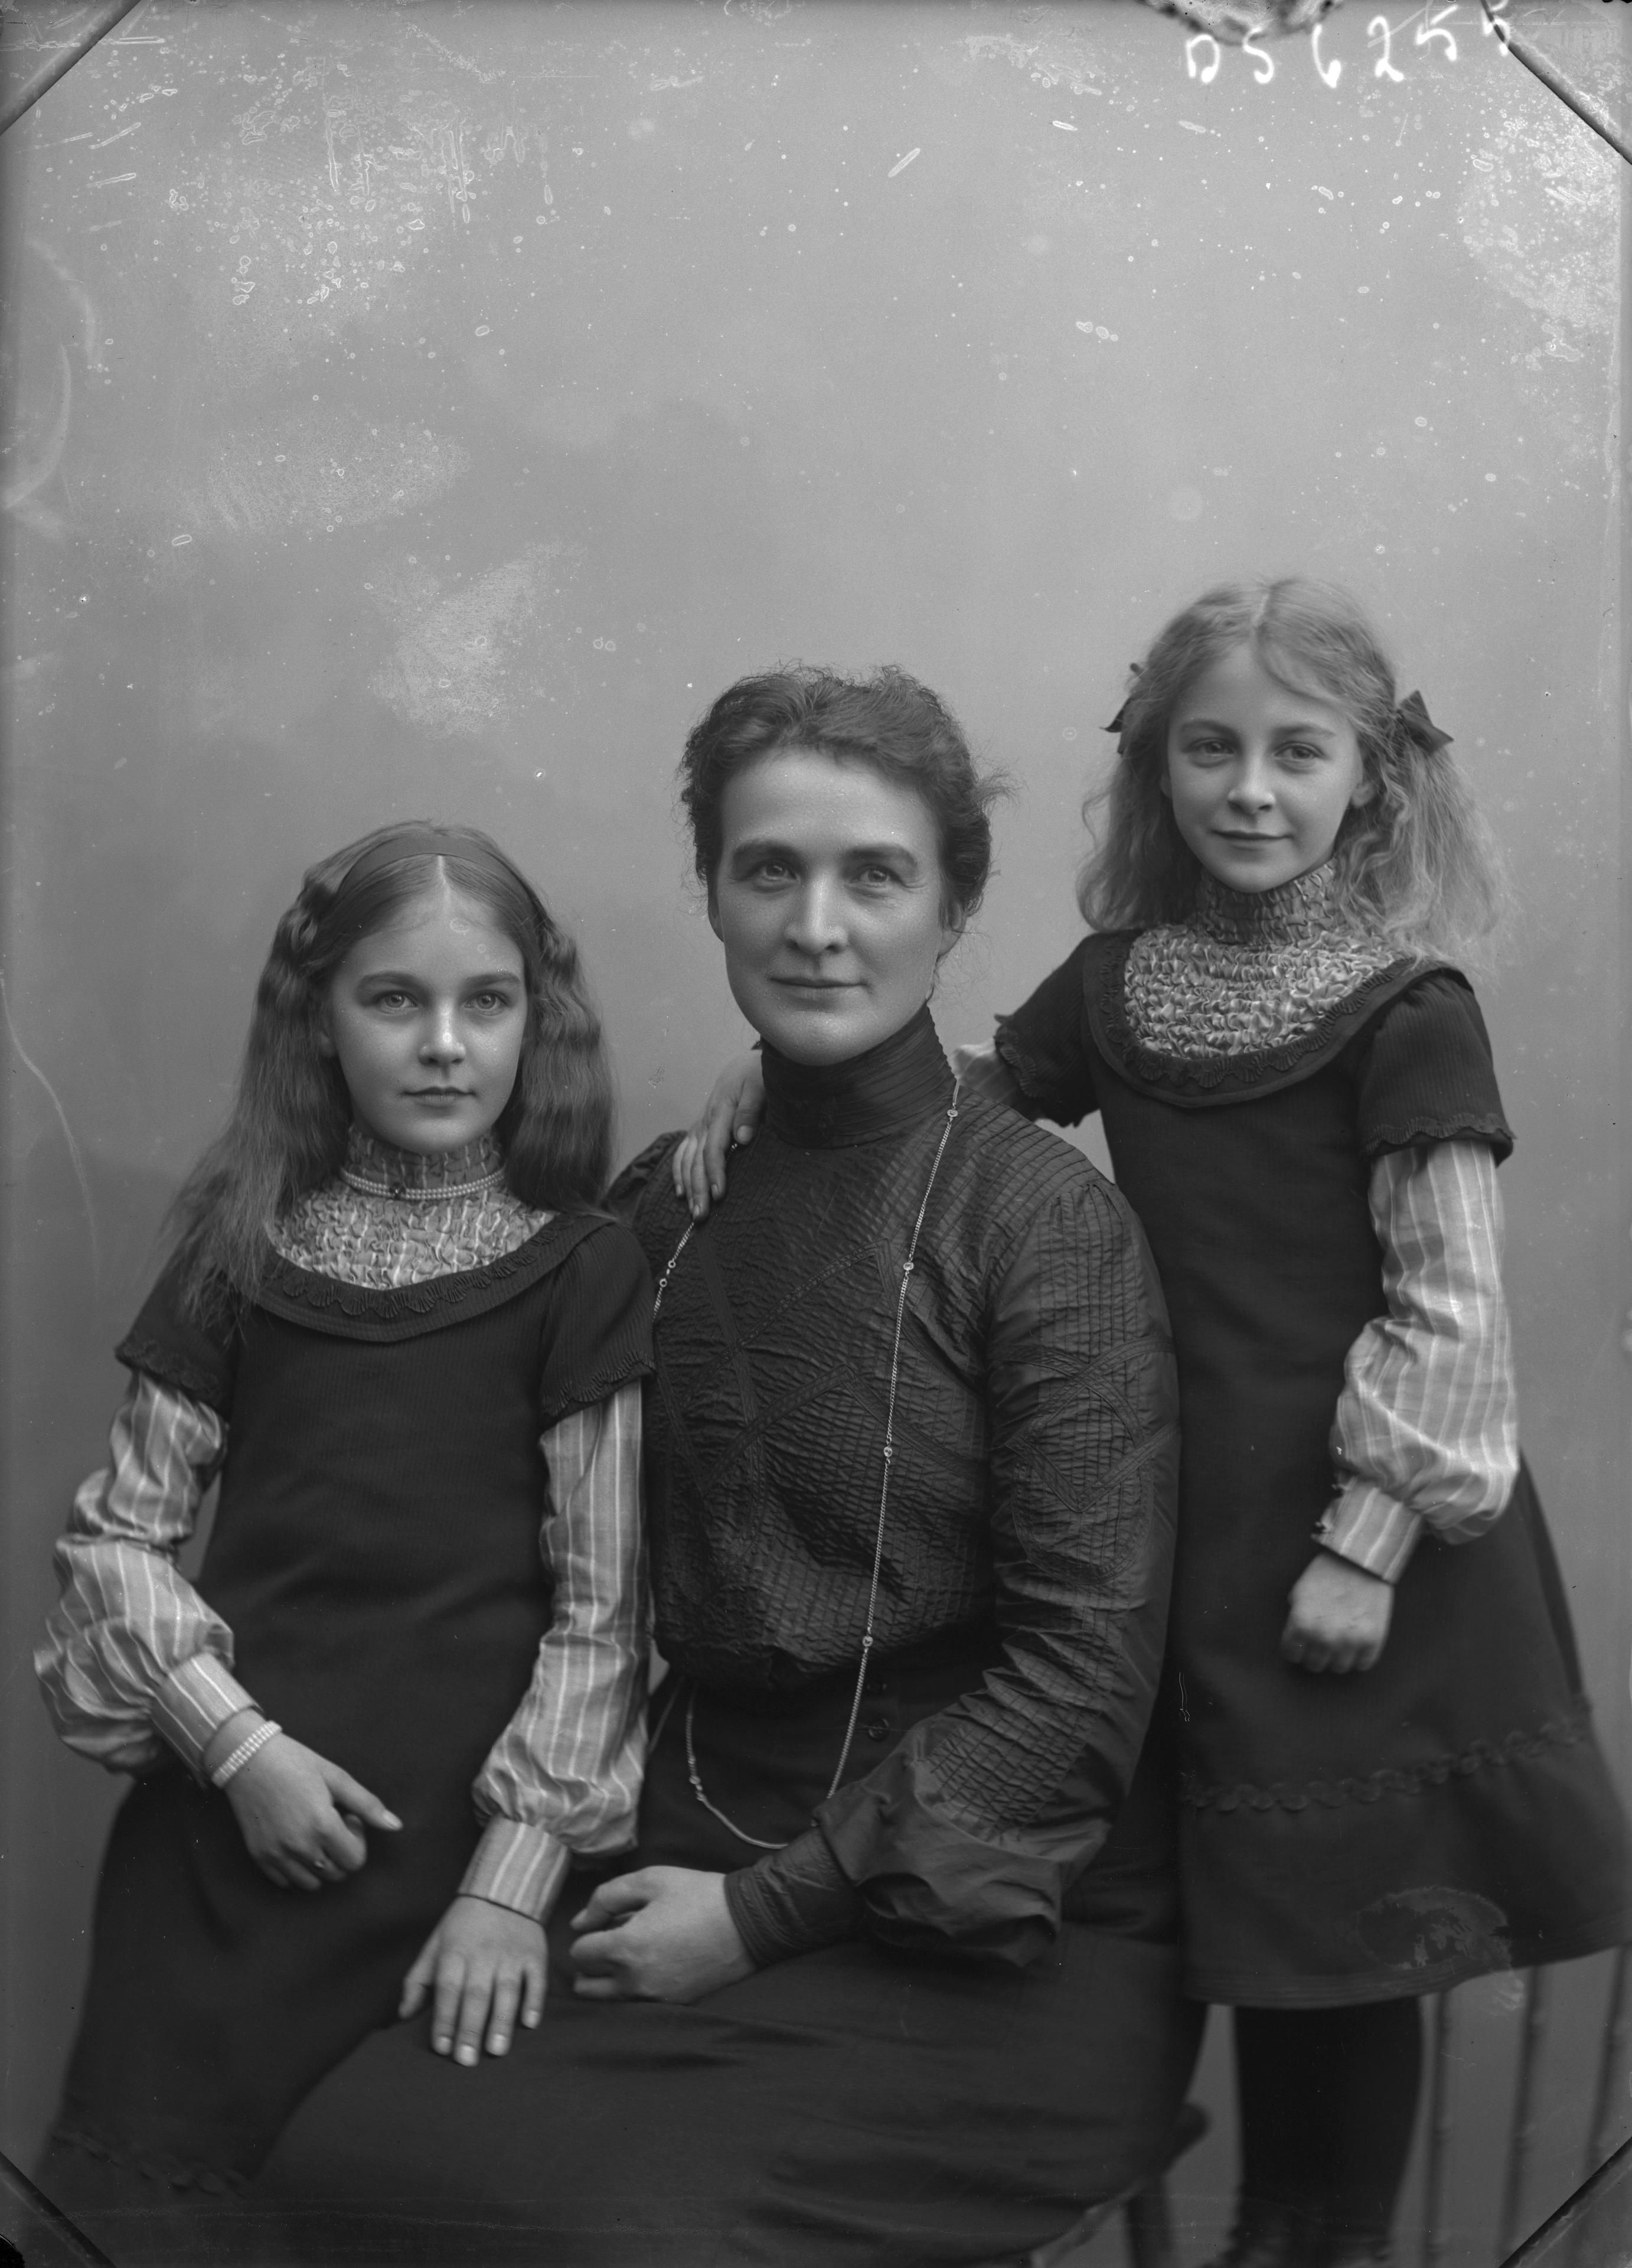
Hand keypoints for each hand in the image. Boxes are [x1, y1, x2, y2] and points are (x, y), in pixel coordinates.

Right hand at [222, 1732, 400, 1889]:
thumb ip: (367, 1805)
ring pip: (312, 1883)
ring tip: (313, 1833)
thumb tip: (396, 1826)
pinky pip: (286, 1882)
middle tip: (331, 1823)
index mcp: (323, 1826)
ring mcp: (277, 1855)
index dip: (358, 1840)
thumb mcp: (336, 1777)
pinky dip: (296, 1869)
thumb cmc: (296, 1762)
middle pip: (336, 1874)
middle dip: (341, 1852)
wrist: (248, 1758)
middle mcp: (300, 1847)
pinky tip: (294, 1841)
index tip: (347, 1818)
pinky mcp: (259, 1857)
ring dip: (320, 1864)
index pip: (355, 1861)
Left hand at [400, 1895, 546, 2064]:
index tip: (442, 2048)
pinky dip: (533, 2001)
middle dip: (470, 2029)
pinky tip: (529, 2023)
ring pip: (506, 1990)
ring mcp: (511, 1954)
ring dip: (501, 2021)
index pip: (448, 1990)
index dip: (445, 2019)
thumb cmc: (463, 1925)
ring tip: (496, 2050)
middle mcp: (483, 1954)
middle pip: (476, 1994)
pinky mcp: (534, 1954)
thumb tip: (403, 2015)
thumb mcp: (435, 1944)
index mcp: (455, 1952)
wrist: (503, 1889)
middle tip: (467, 2061)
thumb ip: (418, 1980)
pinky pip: (536, 1979)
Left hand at [568, 1867, 754, 2002]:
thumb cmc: (697, 1895)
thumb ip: (606, 1898)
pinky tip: (649, 1966)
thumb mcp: (650, 1880)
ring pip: (610, 1999)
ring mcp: (654, 1997)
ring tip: (625, 1956)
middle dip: (590, 1963)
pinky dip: (633, 1988)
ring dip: (607, 1980)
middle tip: (607, 1942)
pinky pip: (638, 2002)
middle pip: (587, 1985)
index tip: (601, 1924)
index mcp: (624, 1948)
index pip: (580, 1954)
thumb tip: (580, 1923)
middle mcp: (634, 1981)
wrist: (748, 1922)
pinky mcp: (673, 2004)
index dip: (586, 1935)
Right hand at [670, 1054, 764, 1219]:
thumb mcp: (760, 1085)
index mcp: (720, 1112)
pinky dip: (679, 1172)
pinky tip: (680, 1191)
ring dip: (688, 1186)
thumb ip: (750, 1111)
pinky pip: (683, 1152)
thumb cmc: (758, 1074)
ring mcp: (700, 1125)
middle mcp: (706, 1120)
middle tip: (701, 1216)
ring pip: (687, 1158)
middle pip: (697, 1160)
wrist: (747, 1064)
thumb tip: (742, 1138)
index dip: (714, 1172)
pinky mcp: (699, 1127)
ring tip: (692, 1211)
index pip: (714, 1149)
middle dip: (698, 1189)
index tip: (718, 1194)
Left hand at [1281, 1551, 1393, 1673]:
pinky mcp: (1373, 1640)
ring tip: (1340, 1641)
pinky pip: (1363, 1664)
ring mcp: (1350, 1641)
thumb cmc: (1326, 1572)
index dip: (1295, 1648)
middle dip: (1315, 1653)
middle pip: (1314, 1665)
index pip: (1292, 1654)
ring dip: (1337, 1656)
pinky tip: (1357, 1642)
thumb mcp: (1299, 1592)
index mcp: (1302, 1624)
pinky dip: (1360, 1656)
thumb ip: (1295, 1618)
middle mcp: (1324, 1637)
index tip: (1301, 1644)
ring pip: (1339, 1668)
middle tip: (1321, 1641)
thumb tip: (1296, 1638)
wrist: (1360, 1560)